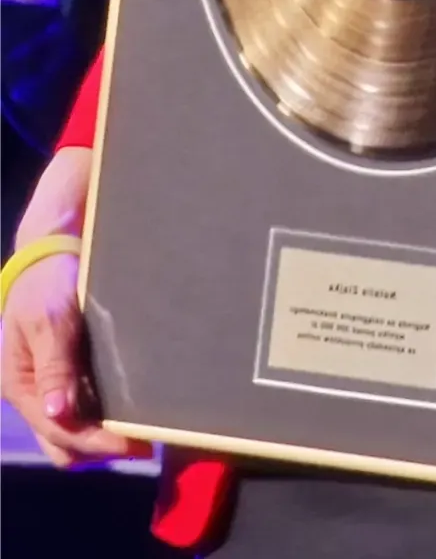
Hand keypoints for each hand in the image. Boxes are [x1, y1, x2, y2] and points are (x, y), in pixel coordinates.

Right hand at [0, 251, 150, 467]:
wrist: (52, 252)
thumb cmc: (48, 283)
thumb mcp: (49, 320)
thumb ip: (53, 366)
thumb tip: (57, 414)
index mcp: (21, 386)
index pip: (60, 432)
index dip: (98, 443)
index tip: (137, 444)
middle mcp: (33, 396)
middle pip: (65, 445)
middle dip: (101, 451)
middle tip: (145, 444)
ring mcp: (49, 388)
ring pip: (74, 434)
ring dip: (103, 439)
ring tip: (143, 432)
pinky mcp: (66, 376)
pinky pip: (83, 412)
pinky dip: (103, 420)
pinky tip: (130, 412)